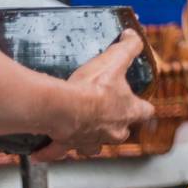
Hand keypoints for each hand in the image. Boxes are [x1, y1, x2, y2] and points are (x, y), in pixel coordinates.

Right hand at [37, 30, 154, 158]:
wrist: (63, 108)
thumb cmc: (92, 87)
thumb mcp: (116, 59)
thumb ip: (130, 46)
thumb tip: (133, 35)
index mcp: (128, 111)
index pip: (145, 112)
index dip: (142, 106)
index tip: (138, 102)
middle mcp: (112, 131)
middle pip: (121, 133)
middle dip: (115, 125)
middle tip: (105, 113)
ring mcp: (91, 141)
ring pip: (94, 146)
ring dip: (88, 139)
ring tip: (80, 129)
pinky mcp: (68, 145)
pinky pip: (59, 152)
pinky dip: (51, 151)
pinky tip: (42, 149)